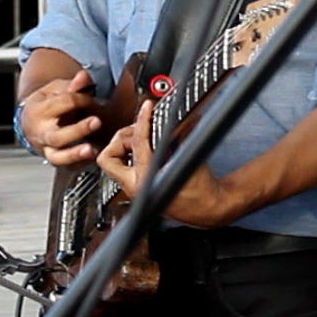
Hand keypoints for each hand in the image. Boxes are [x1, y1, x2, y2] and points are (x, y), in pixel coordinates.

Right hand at [18, 70, 102, 165]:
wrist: (29, 122)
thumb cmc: (45, 104)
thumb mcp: (54, 89)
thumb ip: (71, 85)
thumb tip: (83, 77)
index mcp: (39, 110)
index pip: (64, 103)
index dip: (81, 98)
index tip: (89, 98)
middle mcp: (41, 132)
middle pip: (57, 135)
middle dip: (78, 129)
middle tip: (96, 122)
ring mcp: (46, 148)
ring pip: (57, 156)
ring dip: (75, 154)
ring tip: (91, 150)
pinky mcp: (54, 159)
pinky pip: (65, 166)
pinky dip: (79, 164)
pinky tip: (91, 158)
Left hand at [95, 101, 249, 227]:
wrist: (206, 208)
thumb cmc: (201, 190)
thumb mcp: (191, 158)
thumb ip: (180, 136)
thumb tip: (174, 117)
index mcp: (146, 181)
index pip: (137, 142)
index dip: (143, 120)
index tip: (147, 108)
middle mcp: (134, 186)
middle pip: (109, 154)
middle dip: (123, 137)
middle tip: (141, 128)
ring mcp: (133, 187)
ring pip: (113, 159)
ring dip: (125, 143)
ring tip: (144, 136)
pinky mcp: (137, 184)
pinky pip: (124, 164)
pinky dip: (132, 151)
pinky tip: (147, 146)